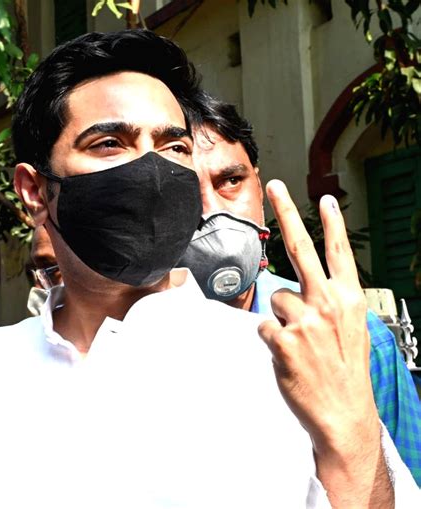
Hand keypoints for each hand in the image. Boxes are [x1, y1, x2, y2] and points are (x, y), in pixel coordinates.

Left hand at [259, 180, 392, 507]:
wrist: (344, 413)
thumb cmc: (345, 369)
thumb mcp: (352, 330)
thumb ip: (330, 302)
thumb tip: (301, 286)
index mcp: (348, 299)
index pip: (340, 253)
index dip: (333, 224)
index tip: (326, 199)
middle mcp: (327, 302)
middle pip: (301, 247)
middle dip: (287, 212)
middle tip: (276, 186)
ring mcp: (305, 319)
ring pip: (275, 299)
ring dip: (280, 318)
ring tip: (298, 343)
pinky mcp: (284, 339)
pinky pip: (264, 326)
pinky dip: (271, 338)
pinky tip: (288, 355)